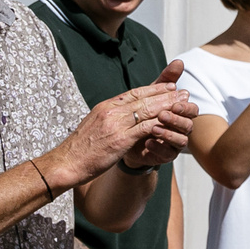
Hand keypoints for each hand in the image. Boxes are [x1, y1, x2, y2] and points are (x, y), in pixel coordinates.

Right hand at [55, 78, 197, 185]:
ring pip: (147, 110)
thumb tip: (120, 114)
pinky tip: (172, 122)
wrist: (65, 163)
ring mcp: (116, 124)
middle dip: (165, 93)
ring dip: (168, 105)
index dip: (153, 88)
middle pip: (143, 98)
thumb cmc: (79, 149)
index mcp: (105, 106)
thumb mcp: (94, 126)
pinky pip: (145, 127)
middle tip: (182, 90)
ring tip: (183, 102)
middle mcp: (111, 111)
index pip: (133, 92)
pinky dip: (160, 123)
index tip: (169, 85)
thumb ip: (109, 118)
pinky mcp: (120, 139)